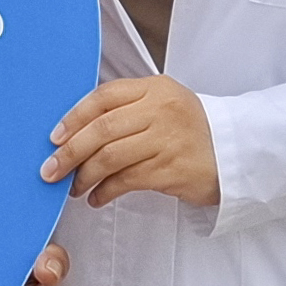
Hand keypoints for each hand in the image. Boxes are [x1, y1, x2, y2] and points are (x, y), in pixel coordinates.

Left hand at [44, 76, 218, 210]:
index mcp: (155, 88)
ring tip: (74, 188)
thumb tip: (77, 132)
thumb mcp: (164, 106)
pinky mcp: (171, 169)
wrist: (235, 153)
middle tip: (50, 170)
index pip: (104, 97)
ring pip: (111, 157)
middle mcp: (160, 110)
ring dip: (85, 175)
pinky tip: (97, 197)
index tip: (54, 137)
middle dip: (70, 151)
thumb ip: (128, 110)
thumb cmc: (192, 131)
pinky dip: (105, 191)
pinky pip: (127, 180)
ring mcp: (167, 139)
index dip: (74, 117)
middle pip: (102, 128)